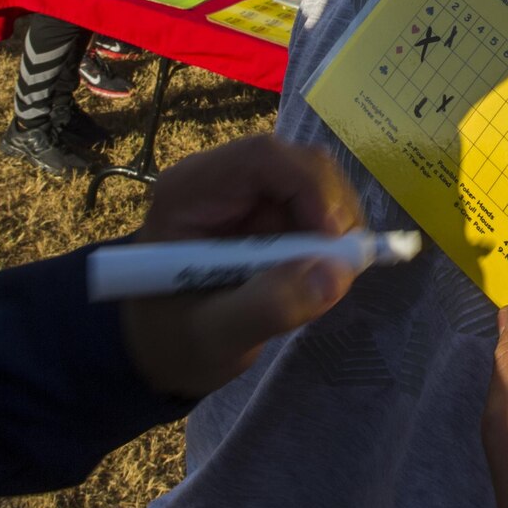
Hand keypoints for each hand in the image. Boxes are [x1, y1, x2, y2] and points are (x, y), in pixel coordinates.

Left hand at [117, 136, 361, 397]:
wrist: (163, 349)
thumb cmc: (173, 341)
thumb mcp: (213, 336)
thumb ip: (267, 307)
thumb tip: (335, 274)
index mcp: (188, 192)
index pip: (261, 158)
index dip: (309, 187)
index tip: (333, 239)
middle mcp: (219, 179)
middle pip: (296, 164)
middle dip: (331, 209)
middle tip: (344, 264)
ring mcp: (246, 193)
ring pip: (314, 183)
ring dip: (333, 227)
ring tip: (326, 277)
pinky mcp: (267, 211)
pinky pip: (316, 207)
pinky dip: (329, 239)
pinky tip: (317, 272)